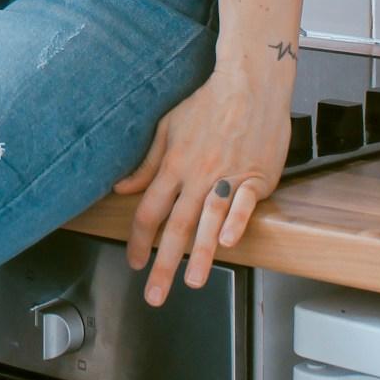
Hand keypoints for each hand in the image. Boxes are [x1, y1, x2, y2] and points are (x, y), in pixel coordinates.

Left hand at [112, 73, 290, 305]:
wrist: (248, 85)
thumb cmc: (207, 104)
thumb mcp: (167, 129)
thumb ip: (146, 163)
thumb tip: (122, 187)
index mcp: (173, 165)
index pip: (149, 209)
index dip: (138, 239)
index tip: (133, 261)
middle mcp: (197, 175)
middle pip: (176, 224)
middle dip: (163, 263)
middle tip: (155, 294)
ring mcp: (228, 177)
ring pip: (209, 220)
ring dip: (200, 254)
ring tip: (193, 281)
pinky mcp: (257, 177)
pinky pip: (244, 203)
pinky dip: (235, 222)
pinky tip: (228, 243)